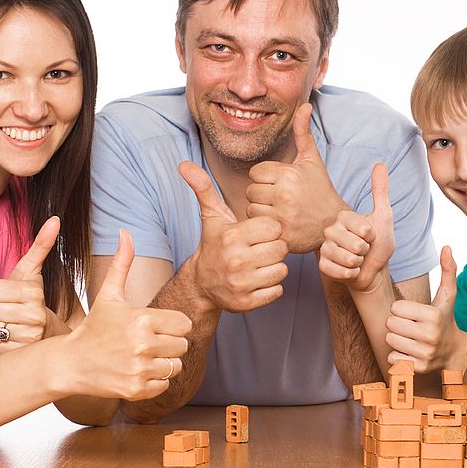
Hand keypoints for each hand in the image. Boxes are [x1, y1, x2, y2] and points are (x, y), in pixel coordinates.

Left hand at [0, 216, 62, 353]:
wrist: (48, 332)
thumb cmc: (33, 298)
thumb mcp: (32, 272)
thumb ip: (41, 244)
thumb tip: (54, 219)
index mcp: (34, 294)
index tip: (10, 294)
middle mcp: (35, 317)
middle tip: (10, 309)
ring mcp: (28, 338)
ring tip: (11, 323)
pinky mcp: (19, 354)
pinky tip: (11, 337)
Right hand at [66, 230, 190, 400]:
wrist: (70, 363)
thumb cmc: (94, 326)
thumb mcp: (109, 295)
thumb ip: (123, 263)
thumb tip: (125, 232)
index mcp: (142, 319)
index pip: (185, 324)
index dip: (172, 325)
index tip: (155, 326)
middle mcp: (142, 344)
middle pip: (182, 345)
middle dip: (168, 344)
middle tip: (146, 342)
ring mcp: (139, 369)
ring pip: (175, 366)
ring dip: (163, 363)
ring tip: (142, 356)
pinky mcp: (136, 390)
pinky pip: (165, 385)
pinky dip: (154, 381)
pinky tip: (136, 371)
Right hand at [180, 160, 288, 312]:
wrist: (202, 283)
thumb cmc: (215, 244)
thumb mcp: (212, 216)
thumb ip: (203, 189)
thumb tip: (184, 164)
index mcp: (232, 236)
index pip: (274, 228)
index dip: (269, 230)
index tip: (259, 233)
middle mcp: (236, 261)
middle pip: (281, 249)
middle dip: (274, 248)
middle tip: (261, 249)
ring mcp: (242, 284)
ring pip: (282, 270)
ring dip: (275, 267)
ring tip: (260, 263)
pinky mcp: (247, 303)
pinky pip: (277, 290)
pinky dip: (272, 286)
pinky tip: (258, 279)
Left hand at [246, 103, 347, 253]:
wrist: (333, 223)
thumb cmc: (320, 189)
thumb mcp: (312, 161)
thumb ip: (303, 133)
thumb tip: (305, 105)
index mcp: (289, 174)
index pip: (256, 173)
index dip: (265, 178)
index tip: (280, 183)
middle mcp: (284, 194)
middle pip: (251, 190)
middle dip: (261, 194)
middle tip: (279, 198)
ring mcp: (282, 215)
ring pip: (251, 207)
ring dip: (260, 209)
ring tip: (278, 209)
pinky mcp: (280, 233)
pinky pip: (256, 224)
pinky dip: (263, 224)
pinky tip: (278, 221)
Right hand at [318, 163, 394, 291]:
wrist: (373, 271)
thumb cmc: (379, 244)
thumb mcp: (383, 216)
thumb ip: (380, 191)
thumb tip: (380, 164)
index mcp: (343, 216)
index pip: (363, 228)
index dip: (372, 236)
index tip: (370, 235)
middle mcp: (330, 230)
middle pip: (356, 245)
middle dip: (366, 252)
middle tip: (363, 250)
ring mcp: (324, 248)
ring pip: (348, 259)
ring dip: (358, 264)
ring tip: (356, 260)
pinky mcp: (322, 265)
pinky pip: (338, 270)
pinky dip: (349, 274)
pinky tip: (349, 270)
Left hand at [383, 245, 463, 372]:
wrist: (456, 353)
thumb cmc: (446, 319)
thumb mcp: (448, 296)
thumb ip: (447, 271)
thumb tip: (447, 246)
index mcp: (433, 315)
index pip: (396, 308)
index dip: (401, 309)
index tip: (412, 313)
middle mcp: (429, 335)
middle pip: (390, 324)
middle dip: (396, 323)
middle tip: (408, 325)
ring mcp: (424, 354)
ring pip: (389, 339)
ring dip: (395, 338)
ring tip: (408, 337)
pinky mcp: (418, 368)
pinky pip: (392, 357)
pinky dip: (397, 354)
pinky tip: (409, 350)